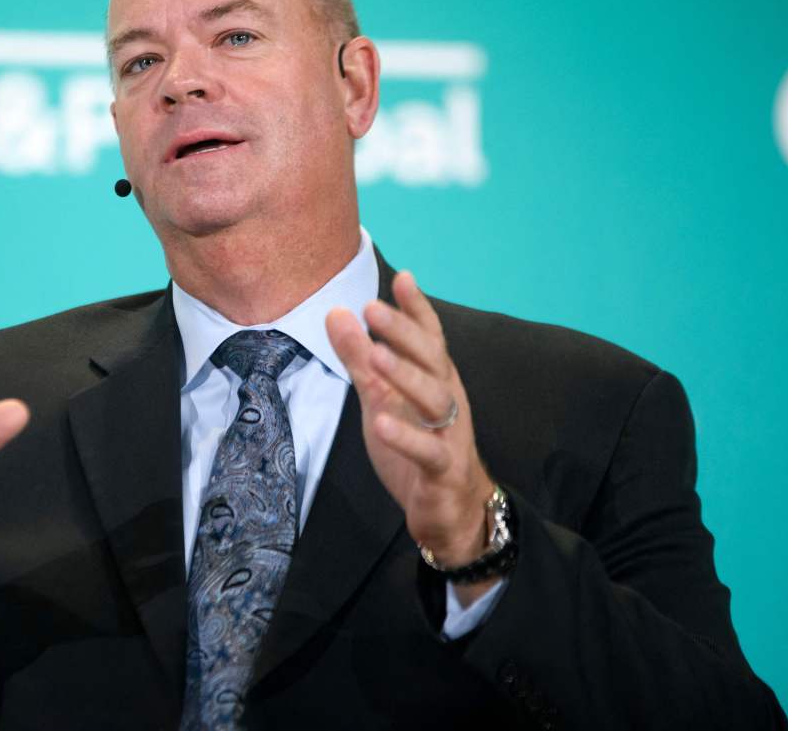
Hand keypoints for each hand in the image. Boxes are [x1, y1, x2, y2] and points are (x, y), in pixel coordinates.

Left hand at [326, 271, 495, 587]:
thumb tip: (337, 313)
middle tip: (372, 308)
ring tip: (376, 354)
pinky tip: (382, 423)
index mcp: (436, 379)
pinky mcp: (443, 470)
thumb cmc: (417, 445)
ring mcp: (449, 434)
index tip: (402, 277)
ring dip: (405, 375)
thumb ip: (360, 359)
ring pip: (434, 399)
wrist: (451, 510)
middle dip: (403, 332)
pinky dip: (406, 438)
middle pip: (431, 359)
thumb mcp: (381, 398)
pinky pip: (428, 451)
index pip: (429, 337)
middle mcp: (448, 400)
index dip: (416, 308)